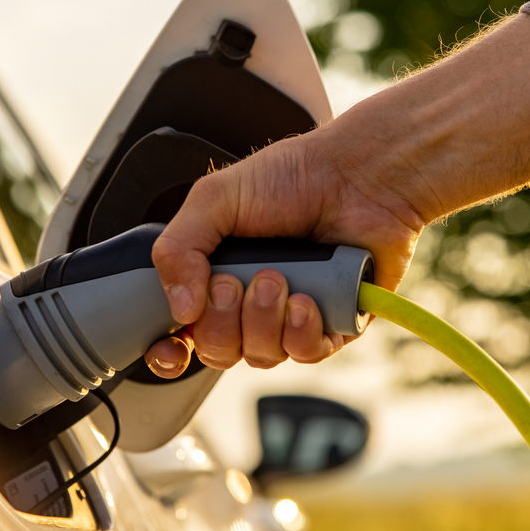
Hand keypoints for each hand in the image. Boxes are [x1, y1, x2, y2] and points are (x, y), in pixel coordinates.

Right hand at [145, 125, 425, 376]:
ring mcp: (292, 317)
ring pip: (261, 356)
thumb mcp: (214, 199)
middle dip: (221, 322)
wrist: (358, 174)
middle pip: (218, 351)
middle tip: (234, 282)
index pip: (183, 334)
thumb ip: (178, 248)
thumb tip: (179, 309)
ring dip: (262, 321)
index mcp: (216, 275)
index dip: (171, 350)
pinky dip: (300, 332)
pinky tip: (306, 300)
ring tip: (277, 278)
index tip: (171, 347)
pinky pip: (306, 353)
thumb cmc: (292, 177)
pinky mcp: (334, 324)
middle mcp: (251, 302)